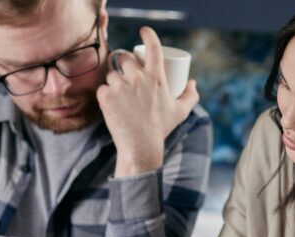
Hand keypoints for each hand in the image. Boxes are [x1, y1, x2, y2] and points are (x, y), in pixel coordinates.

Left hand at [97, 26, 199, 176]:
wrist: (140, 147)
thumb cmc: (161, 128)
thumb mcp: (180, 112)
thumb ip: (190, 95)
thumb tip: (192, 82)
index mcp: (156, 77)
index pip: (153, 47)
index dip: (148, 34)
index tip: (144, 31)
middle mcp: (138, 78)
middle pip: (126, 59)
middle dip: (125, 64)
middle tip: (127, 76)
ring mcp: (120, 87)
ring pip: (112, 74)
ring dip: (114, 80)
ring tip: (120, 93)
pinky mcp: (106, 97)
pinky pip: (102, 88)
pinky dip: (105, 94)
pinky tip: (111, 102)